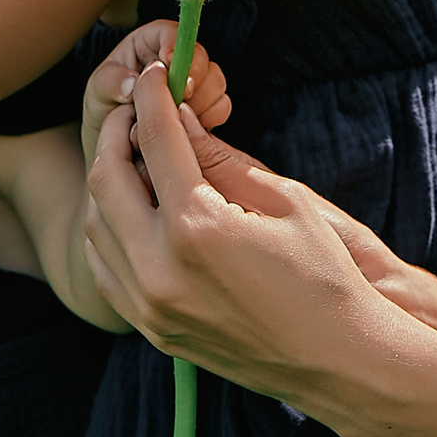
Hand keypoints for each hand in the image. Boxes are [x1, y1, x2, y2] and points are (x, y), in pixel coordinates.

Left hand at [82, 21, 228, 162]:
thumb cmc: (105, 104)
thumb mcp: (97, 89)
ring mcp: (194, 83)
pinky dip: (210, 118)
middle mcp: (177, 59)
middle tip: (176, 100)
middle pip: (201, 57)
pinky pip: (221, 106)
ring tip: (175, 120)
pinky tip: (189, 130)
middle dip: (192, 80)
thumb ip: (111, 82)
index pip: (172, 33)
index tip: (168, 68)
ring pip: (215, 81)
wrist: (115, 140)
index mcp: (150, 43)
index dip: (175, 47)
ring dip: (201, 102)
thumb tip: (131, 84)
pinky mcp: (205, 107)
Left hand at [83, 63, 436, 420]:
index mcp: (197, 227)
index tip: (156, 74)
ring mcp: (150, 306)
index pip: (156, 140)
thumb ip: (221, 157)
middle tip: (137, 111)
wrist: (339, 362)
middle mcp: (160, 268)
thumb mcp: (284, 200)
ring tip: (138, 157)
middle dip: (118, 133)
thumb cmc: (325, 274)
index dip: (154, 97)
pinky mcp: (152, 330)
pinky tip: (135, 211)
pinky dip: (110, 229)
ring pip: (96, 224)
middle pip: (108, 177)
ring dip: (109, 180)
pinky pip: (106, 269)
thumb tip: (177, 117)